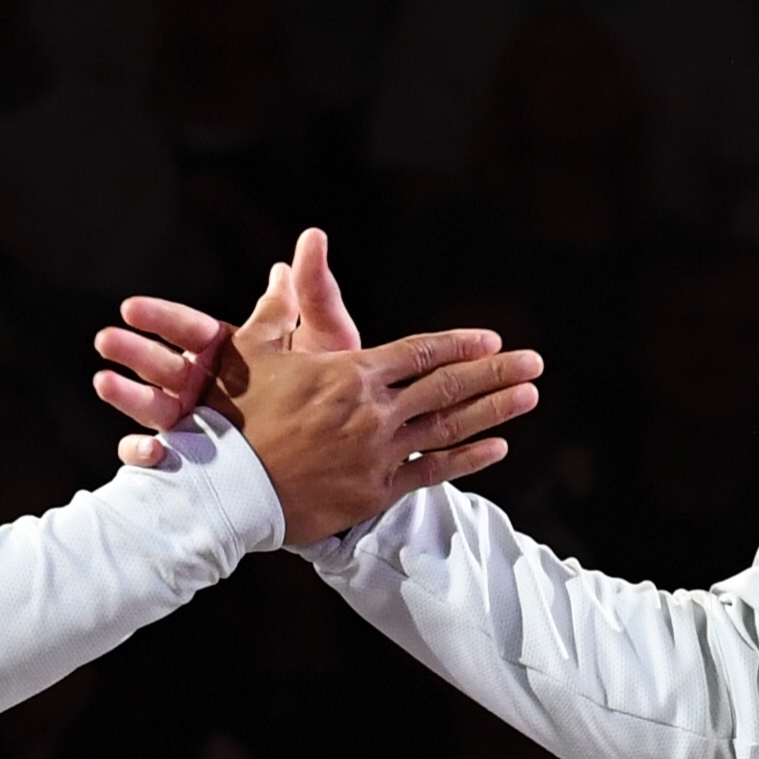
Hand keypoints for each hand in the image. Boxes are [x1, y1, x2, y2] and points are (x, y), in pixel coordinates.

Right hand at [93, 226, 368, 467]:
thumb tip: (312, 237)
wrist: (344, 447)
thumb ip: (312, 292)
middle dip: (133, 351)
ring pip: (153, 406)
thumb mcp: (325, 337)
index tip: (132, 308)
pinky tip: (149, 453)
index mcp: (226, 349)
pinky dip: (149, 454)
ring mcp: (195, 421)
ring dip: (128, 395)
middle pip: (161, 364)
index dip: (161, 317)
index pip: (188, 328)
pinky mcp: (195, 457)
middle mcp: (204, 383)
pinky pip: (166, 457)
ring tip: (105, 384)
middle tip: (107, 340)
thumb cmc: (333, 387)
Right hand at [223, 333, 542, 545]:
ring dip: (494, 411)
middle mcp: (373, 411)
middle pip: (448, 387)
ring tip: (529, 396)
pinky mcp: (373, 492)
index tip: (492, 340)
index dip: (459, 345)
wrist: (222, 486)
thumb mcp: (252, 352)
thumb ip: (279, 309)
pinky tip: (497, 448)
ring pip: (449, 428)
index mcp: (350, 373)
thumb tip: (286, 265)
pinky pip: (431, 472)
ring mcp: (378, 453)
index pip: (420, 353)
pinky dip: (467, 460)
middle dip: (496, 372)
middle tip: (535, 363)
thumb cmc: (229, 414)